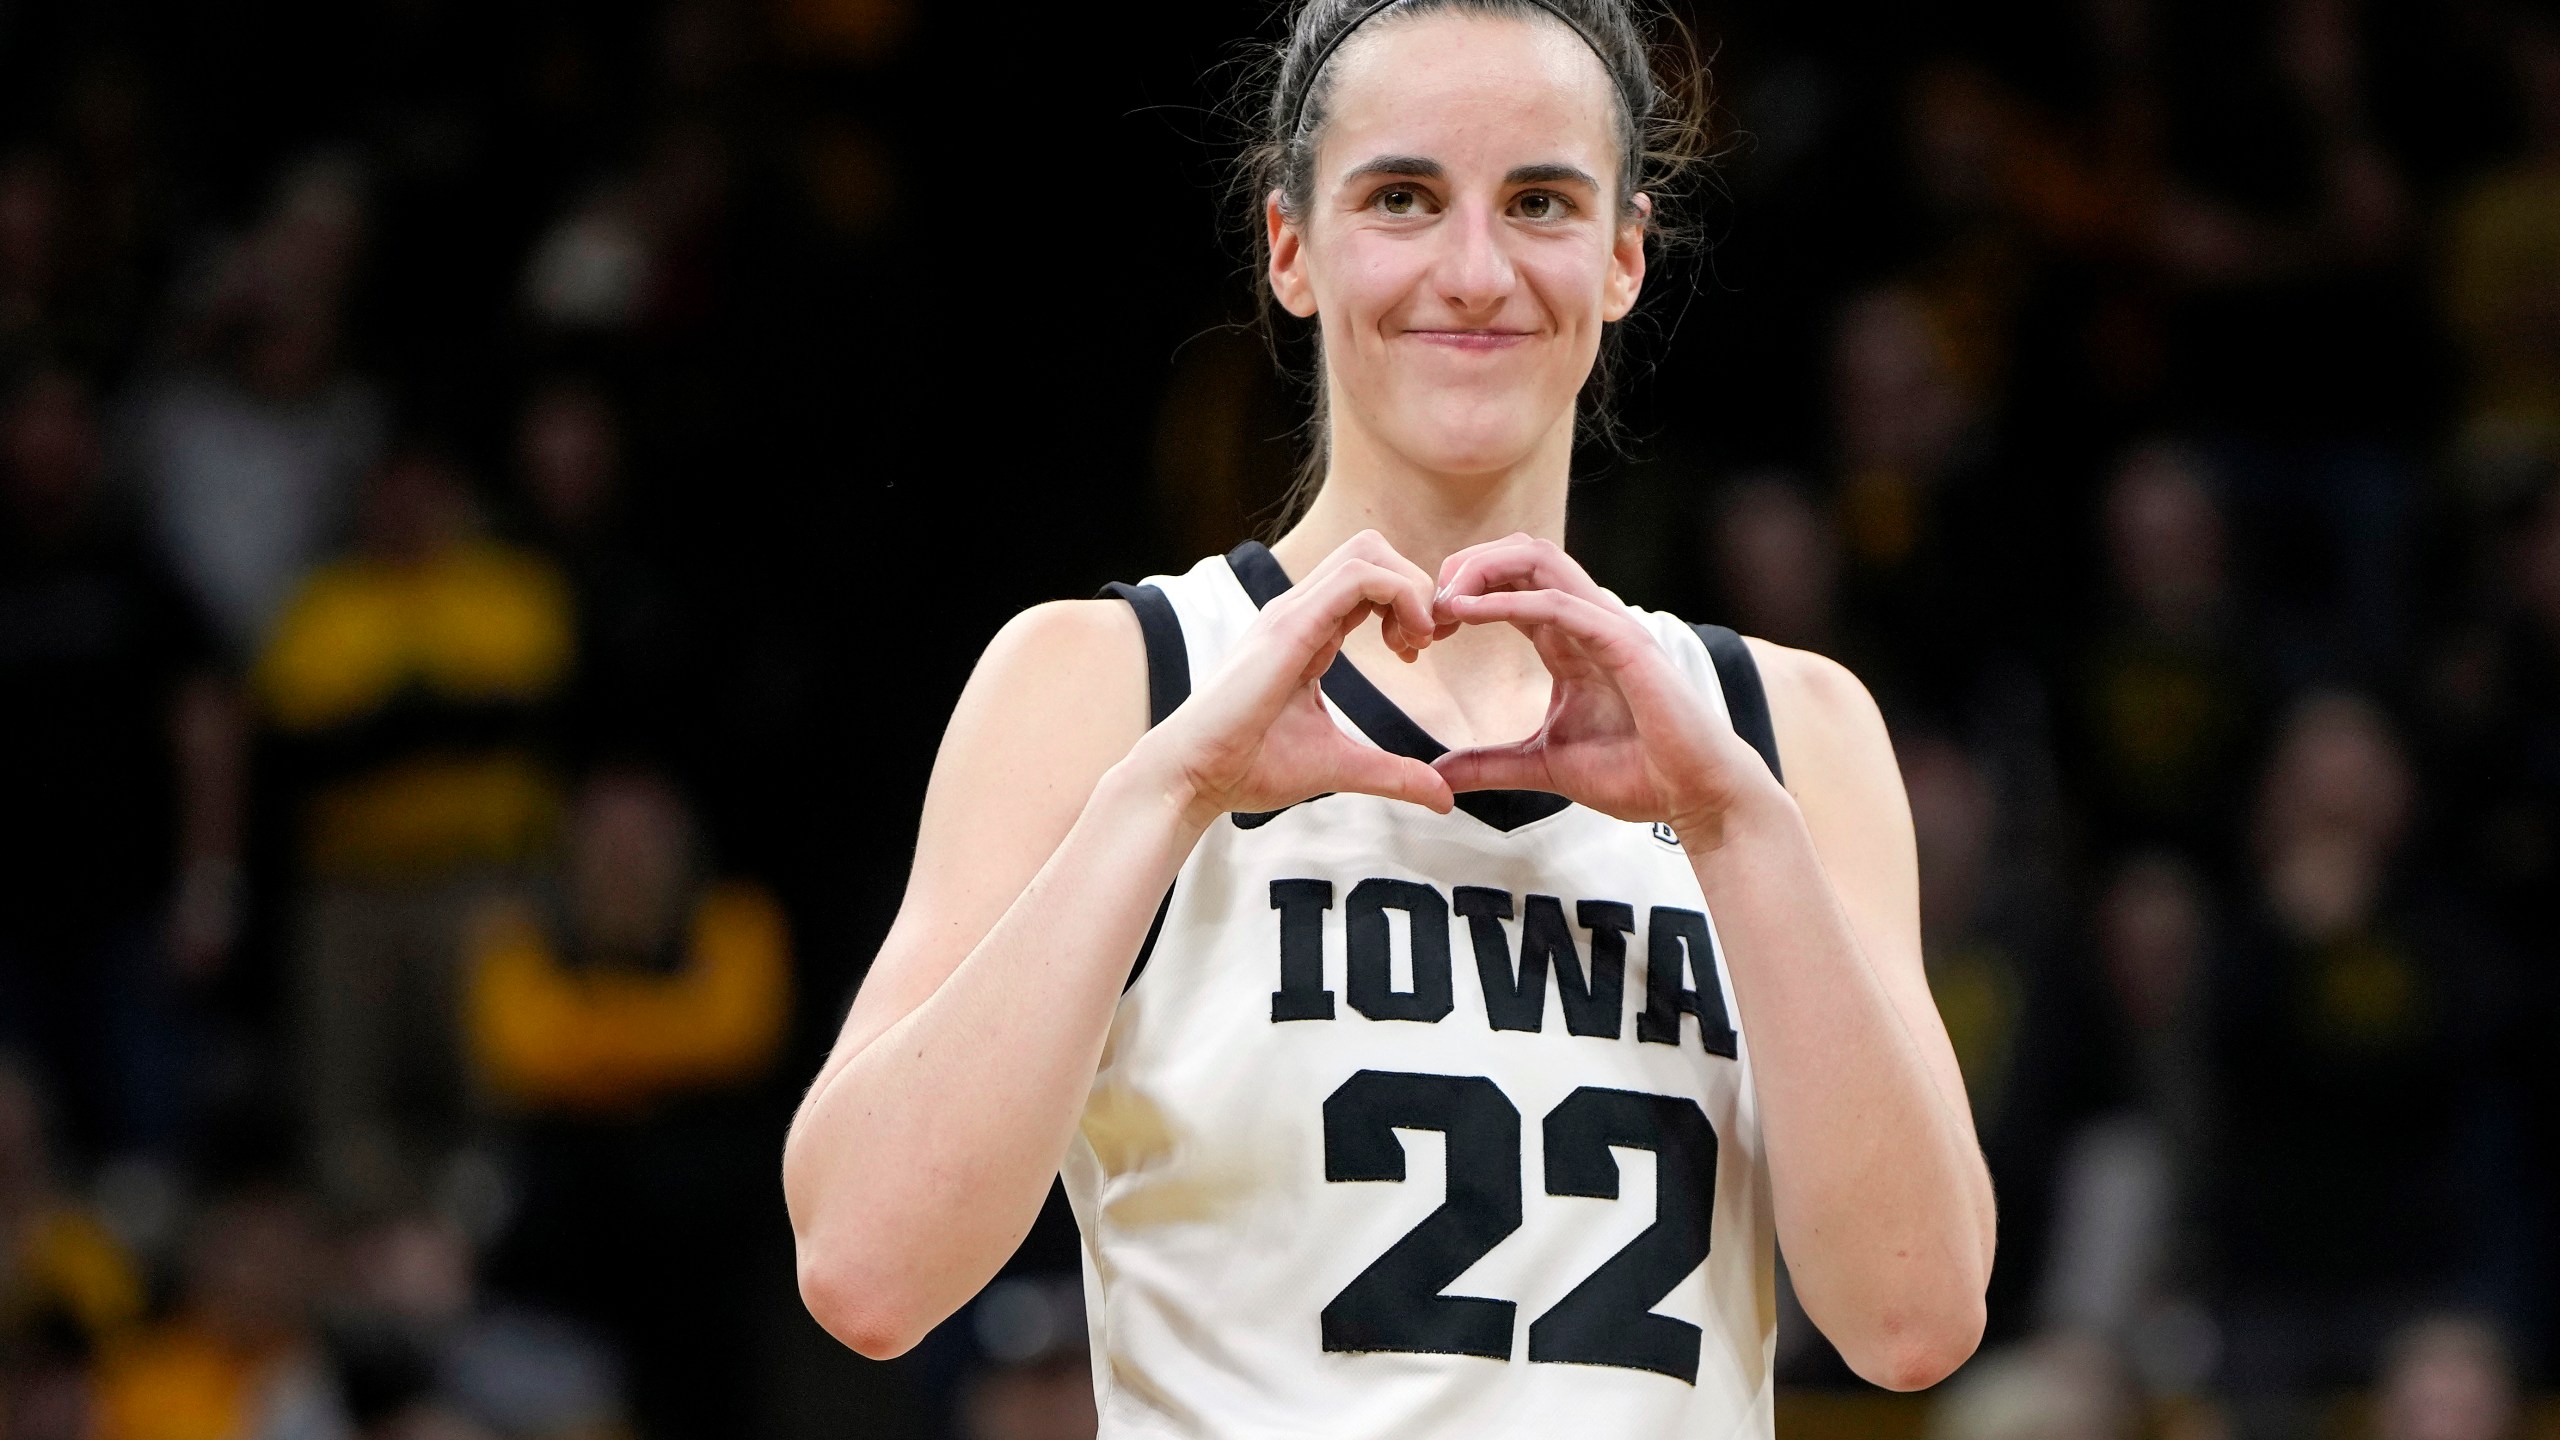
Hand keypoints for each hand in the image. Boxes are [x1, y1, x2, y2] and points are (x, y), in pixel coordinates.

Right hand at [1133, 530, 1455, 827]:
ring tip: (1415, 643)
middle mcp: (1299, 611)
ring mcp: (1292, 612)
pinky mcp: (1291, 625)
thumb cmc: (1249, 768)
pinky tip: (1405, 645)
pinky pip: (1360, 576)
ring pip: (1368, 551)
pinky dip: (1400, 595)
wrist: (1195, 777)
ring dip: (1411, 588)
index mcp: (1308, 631)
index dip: (1408, 604)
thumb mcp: (1340, 766)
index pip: (1368, 582)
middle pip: (1372, 550)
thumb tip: (1443, 798)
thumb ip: (1393, 774)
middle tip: (1424, 642)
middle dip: (1415, 585)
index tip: (1418, 651)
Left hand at [1429, 534, 1781, 847]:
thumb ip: (1489, 764)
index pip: (1511, 583)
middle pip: (1521, 553)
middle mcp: (1588, 621)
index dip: (1462, 592)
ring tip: (1443, 601)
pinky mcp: (1625, 644)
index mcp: (1570, 639)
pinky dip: (1509, 599)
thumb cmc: (1637, 775)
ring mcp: (1609, 627)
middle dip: (1466, 565)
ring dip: (1482, 569)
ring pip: (1540, 558)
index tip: (1425, 630)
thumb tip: (1437, 776)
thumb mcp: (1542, 766)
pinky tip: (1468, 613)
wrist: (1696, 798)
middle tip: (1426, 606)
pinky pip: (1560, 602)